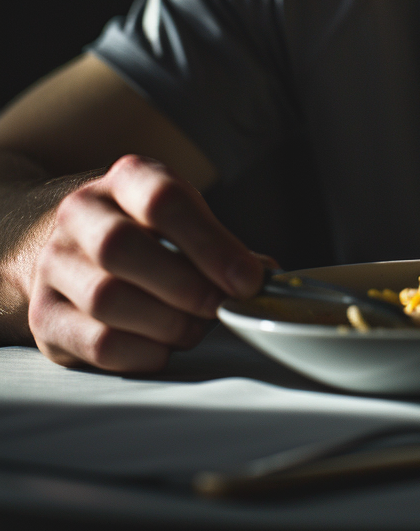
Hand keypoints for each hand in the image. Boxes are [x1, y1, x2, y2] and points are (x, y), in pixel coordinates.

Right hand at [27, 155, 264, 371]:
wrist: (67, 244)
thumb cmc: (145, 231)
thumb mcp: (183, 216)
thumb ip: (221, 244)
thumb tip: (265, 276)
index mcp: (126, 179)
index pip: (163, 201)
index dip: (211, 245)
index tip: (247, 279)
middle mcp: (80, 214)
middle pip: (123, 249)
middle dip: (186, 287)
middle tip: (221, 307)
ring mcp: (54, 264)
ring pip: (106, 299)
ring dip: (166, 323)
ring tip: (195, 327)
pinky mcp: (43, 316)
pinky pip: (95, 342)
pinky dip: (142, 351)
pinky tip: (163, 345)